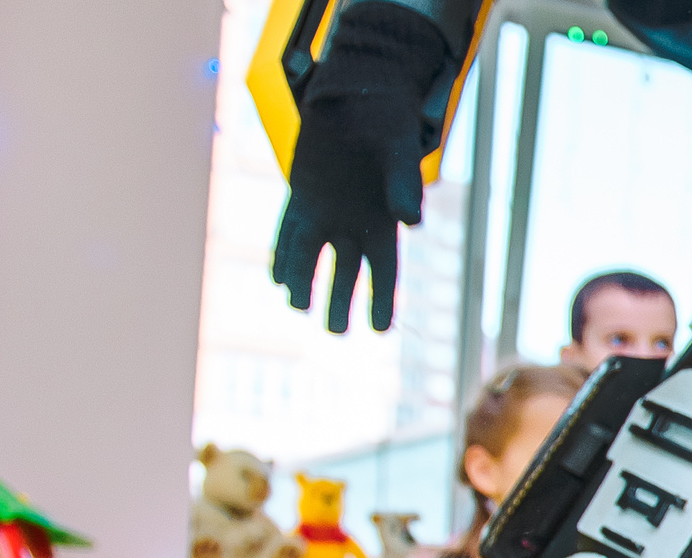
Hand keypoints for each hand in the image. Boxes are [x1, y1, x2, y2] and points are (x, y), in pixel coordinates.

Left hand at [273, 2, 444, 333]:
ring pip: (312, 256)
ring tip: (297, 305)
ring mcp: (325, 209)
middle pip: (346, 273)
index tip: (378, 329)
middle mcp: (353, 222)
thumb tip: (413, 222)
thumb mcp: (400, 153)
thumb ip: (406, 187)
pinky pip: (289, 231)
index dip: (381, 301)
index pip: (383, 272)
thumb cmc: (388, 121)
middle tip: (335, 332)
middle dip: (339, 303)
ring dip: (304, 282)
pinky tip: (277, 276)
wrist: (359, 92)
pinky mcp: (302, 193)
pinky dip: (284, 254)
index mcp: (383, 222)